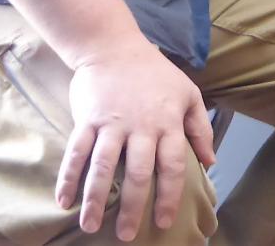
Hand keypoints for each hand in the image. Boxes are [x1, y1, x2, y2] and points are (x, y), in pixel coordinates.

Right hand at [55, 42, 214, 240]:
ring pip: (103, 166)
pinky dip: (69, 177)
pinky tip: (63, 200)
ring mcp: (111, 123)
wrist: (114, 46)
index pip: (172, 165)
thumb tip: (211, 161)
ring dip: (96, 198)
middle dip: (132, 207)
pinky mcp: (87, 119)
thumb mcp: (188, 93)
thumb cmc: (156, 72)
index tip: (163, 222)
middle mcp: (141, 126)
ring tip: (90, 226)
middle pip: (137, 173)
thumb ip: (199, 128)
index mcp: (168, 122)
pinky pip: (77, 151)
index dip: (169, 195)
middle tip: (126, 236)